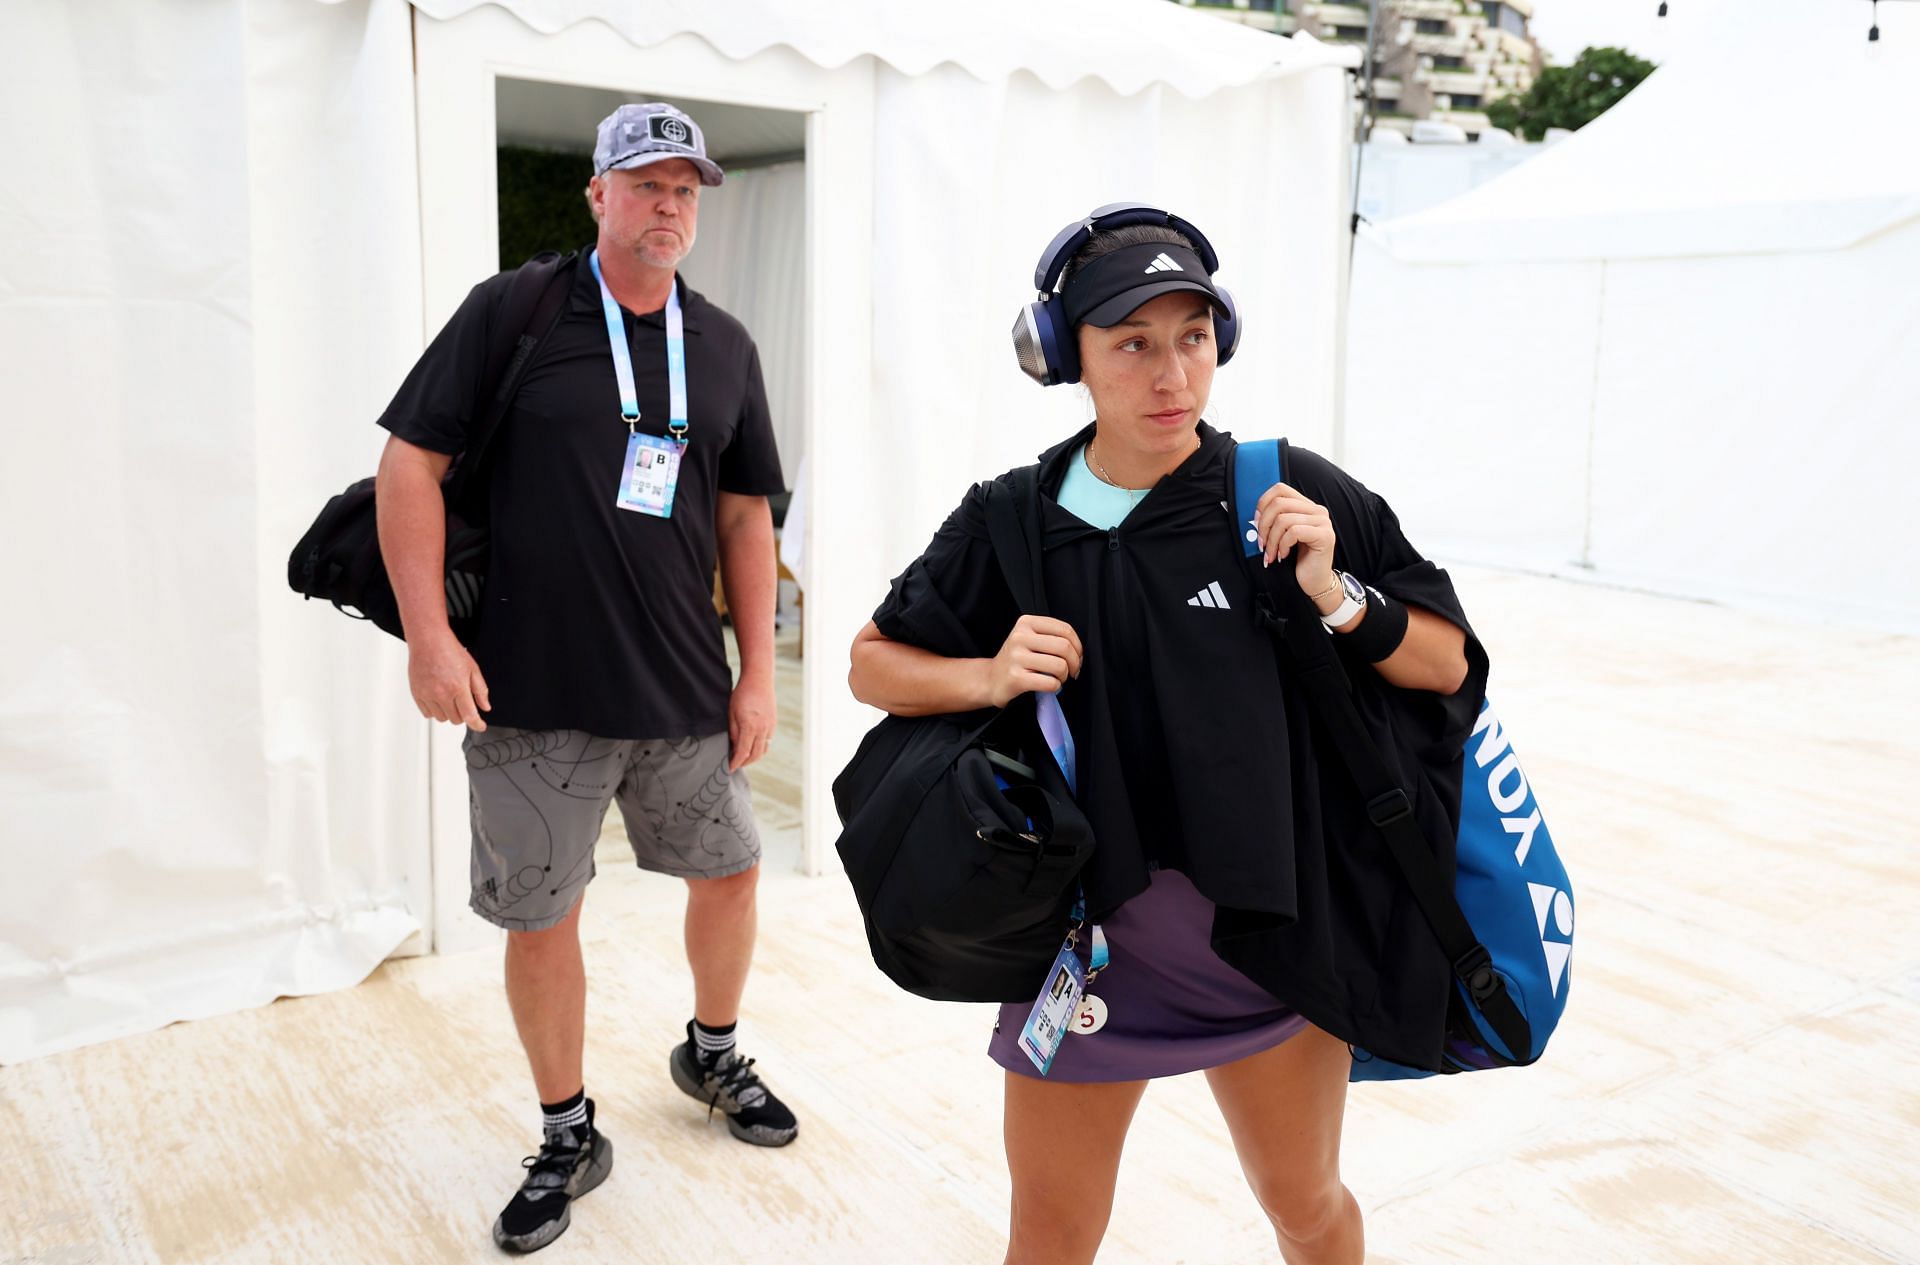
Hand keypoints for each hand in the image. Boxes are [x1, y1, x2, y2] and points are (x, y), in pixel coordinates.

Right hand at [407, 629, 490, 730]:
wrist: (428, 641)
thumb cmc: (450, 651)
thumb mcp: (473, 669)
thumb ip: (480, 690)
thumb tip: (485, 706)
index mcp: (458, 687)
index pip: (469, 716)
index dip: (477, 724)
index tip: (480, 726)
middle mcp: (442, 694)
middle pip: (456, 720)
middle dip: (462, 714)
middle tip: (462, 701)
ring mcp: (427, 695)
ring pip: (441, 718)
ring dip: (448, 712)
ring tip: (449, 697)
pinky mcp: (417, 694)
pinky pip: (427, 713)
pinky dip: (434, 710)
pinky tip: (438, 698)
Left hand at [728, 671, 776, 770]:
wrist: (759, 680)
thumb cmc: (742, 694)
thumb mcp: (731, 712)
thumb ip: (733, 731)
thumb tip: (734, 745)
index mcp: (750, 727)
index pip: (743, 752)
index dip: (736, 762)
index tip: (729, 768)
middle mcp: (763, 729)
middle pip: (755, 755)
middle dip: (744, 763)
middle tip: (735, 765)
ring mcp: (770, 727)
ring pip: (763, 750)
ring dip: (753, 758)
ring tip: (743, 759)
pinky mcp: (773, 723)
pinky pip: (768, 742)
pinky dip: (760, 749)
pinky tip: (752, 747)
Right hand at [985, 615, 1083, 707]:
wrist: (991, 679)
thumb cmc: (1017, 659)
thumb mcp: (1030, 638)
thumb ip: (1052, 636)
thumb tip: (1079, 651)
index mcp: (1026, 622)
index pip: (1065, 630)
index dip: (1078, 646)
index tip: (1077, 657)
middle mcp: (1020, 637)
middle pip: (1064, 647)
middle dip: (1075, 663)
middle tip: (1071, 671)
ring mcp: (1016, 657)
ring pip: (1059, 665)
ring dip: (1064, 676)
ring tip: (1058, 678)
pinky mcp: (1016, 678)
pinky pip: (1050, 682)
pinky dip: (1055, 687)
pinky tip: (1049, 686)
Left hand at [1253, 482, 1338, 600]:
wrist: (1314, 581)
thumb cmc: (1298, 560)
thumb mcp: (1283, 535)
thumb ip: (1276, 519)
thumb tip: (1256, 514)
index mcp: (1306, 506)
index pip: (1280, 489)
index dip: (1263, 503)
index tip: (1256, 522)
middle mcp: (1317, 510)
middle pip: (1279, 503)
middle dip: (1264, 525)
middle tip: (1261, 543)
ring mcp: (1323, 522)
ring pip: (1284, 519)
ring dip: (1272, 540)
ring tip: (1272, 553)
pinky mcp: (1325, 535)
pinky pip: (1294, 532)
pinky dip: (1283, 545)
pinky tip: (1284, 555)